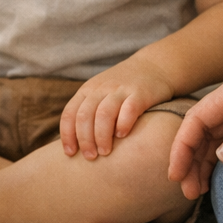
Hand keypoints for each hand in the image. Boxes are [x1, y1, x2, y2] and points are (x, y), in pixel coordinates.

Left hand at [60, 57, 174, 159]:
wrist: (154, 65)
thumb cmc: (124, 88)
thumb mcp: (100, 93)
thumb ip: (88, 112)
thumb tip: (75, 145)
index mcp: (88, 90)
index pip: (70, 113)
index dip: (68, 135)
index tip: (71, 153)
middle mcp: (101, 88)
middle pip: (85, 116)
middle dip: (85, 140)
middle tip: (91, 157)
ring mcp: (121, 89)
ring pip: (103, 114)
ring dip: (101, 136)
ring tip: (105, 152)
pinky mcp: (140, 93)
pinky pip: (128, 110)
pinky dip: (123, 125)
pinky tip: (122, 136)